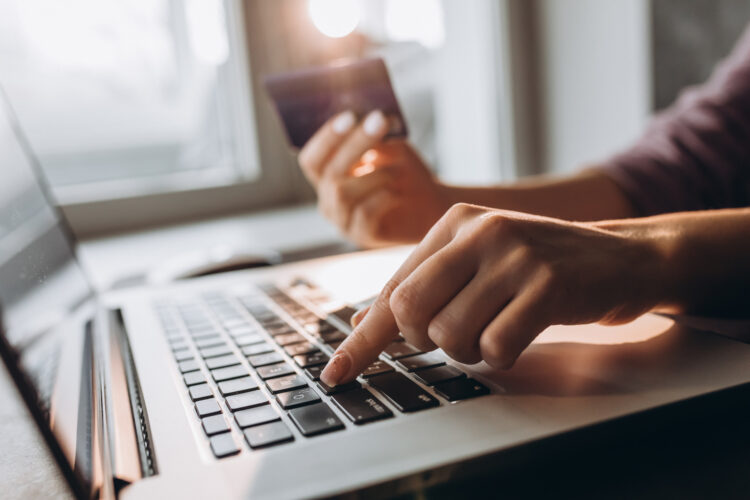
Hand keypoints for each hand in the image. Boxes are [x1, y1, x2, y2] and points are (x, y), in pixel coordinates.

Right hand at [298, 110, 450, 246]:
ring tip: (398, 169)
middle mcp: (328, 200)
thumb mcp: (389, 147)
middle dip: (353, 145)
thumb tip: (369, 115)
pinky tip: (398, 191)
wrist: (431, 205)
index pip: (311, 159)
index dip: (326, 138)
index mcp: (327, 177)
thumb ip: (374, 135)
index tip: (350, 115)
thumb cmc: (405, 173)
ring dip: (374, 174)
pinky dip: (383, 196)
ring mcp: (343, 221)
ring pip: (342, 194)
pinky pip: (364, 213)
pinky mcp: (362, 236)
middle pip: (328, 174)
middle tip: (378, 121)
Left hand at [320, 203, 665, 385]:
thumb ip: (424, 284)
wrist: (619, 256)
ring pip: (450, 335)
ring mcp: (515, 256)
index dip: (363, 339)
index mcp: (454, 224)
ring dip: (468, 350)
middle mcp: (479, 232)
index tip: (337, 373)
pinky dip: (502, 356)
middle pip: (411, 312)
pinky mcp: (548, 286)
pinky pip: (495, 348)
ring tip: (495, 328)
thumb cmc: (539, 264)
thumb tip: (365, 320)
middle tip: (454, 334)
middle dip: (424, 340)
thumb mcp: (479, 261)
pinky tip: (520, 334)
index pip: (393, 289)